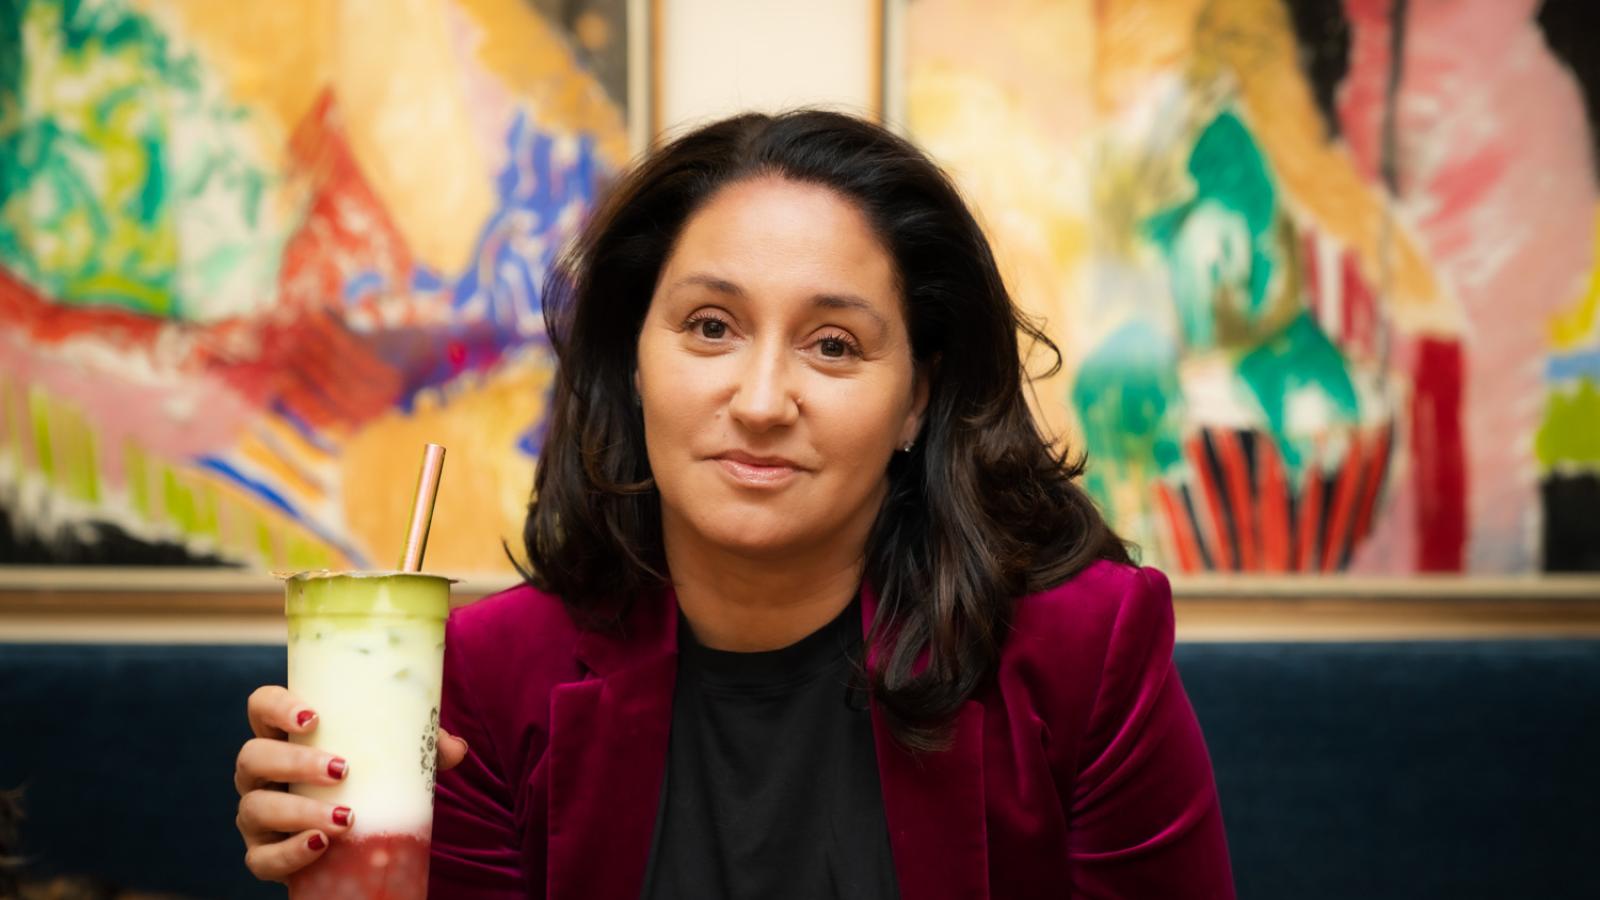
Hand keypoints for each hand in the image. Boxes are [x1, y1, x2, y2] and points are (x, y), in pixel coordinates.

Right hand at [234, 685, 468, 881]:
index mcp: (285, 736)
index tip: (314, 717)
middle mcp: (261, 773)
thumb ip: (422, 747)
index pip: (261, 706)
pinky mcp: (263, 854)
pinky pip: (260, 858)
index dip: (277, 706)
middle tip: (342, 770)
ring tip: (345, 817)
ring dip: (299, 812)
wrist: (355, 838)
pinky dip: (290, 853)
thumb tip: (456, 748)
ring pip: (254, 808)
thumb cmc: (369, 779)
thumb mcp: (395, 758)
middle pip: (253, 756)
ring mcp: (256, 814)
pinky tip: (321, 845)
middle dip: (295, 762)